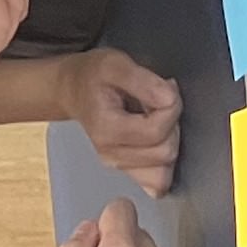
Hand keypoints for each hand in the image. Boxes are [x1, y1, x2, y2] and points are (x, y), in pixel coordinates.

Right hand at [58, 49, 183, 194]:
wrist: (74, 89)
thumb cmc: (93, 77)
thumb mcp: (116, 64)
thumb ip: (145, 81)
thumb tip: (169, 100)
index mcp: (106, 129)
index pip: (156, 131)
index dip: (171, 107)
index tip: (164, 89)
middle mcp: (110, 154)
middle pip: (165, 152)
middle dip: (172, 124)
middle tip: (158, 103)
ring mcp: (118, 166)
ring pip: (164, 171)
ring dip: (169, 143)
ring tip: (154, 120)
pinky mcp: (127, 172)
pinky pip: (157, 182)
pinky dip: (164, 163)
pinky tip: (154, 140)